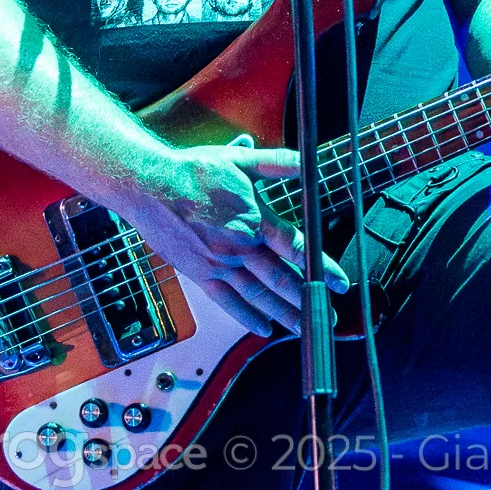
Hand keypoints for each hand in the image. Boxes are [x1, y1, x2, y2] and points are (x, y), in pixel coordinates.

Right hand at [119, 143, 349, 338]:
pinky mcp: (200, 273)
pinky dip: (246, 317)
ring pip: (257, 295)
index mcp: (254, 219)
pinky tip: (263, 328)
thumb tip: (308, 161)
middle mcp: (239, 246)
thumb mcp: (240, 160)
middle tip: (327, 316)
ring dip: (283, 314)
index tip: (340, 283)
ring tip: (303, 328)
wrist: (150, 185)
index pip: (296, 247)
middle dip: (307, 299)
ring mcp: (219, 263)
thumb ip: (277, 163)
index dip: (321, 267)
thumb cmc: (193, 171)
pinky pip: (227, 301)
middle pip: (280, 279)